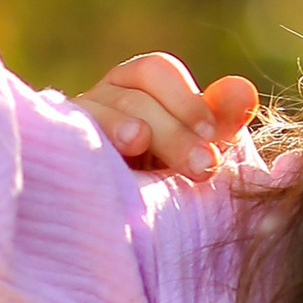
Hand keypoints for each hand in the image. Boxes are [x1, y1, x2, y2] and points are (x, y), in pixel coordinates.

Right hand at [75, 51, 260, 182]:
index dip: (185, 99)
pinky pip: (68, 133)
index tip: (212, 137)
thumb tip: (244, 90)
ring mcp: (77, 123)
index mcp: (139, 88)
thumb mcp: (200, 153)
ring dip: (125, 126)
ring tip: (139, 142)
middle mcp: (104, 98)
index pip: (155, 71)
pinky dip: (87, 139)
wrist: (127, 232)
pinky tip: (105, 156)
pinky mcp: (58, 147)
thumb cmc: (171, 185)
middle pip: (134, 96)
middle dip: (173, 130)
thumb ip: (223, 122)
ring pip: (100, 111)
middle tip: (202, 166)